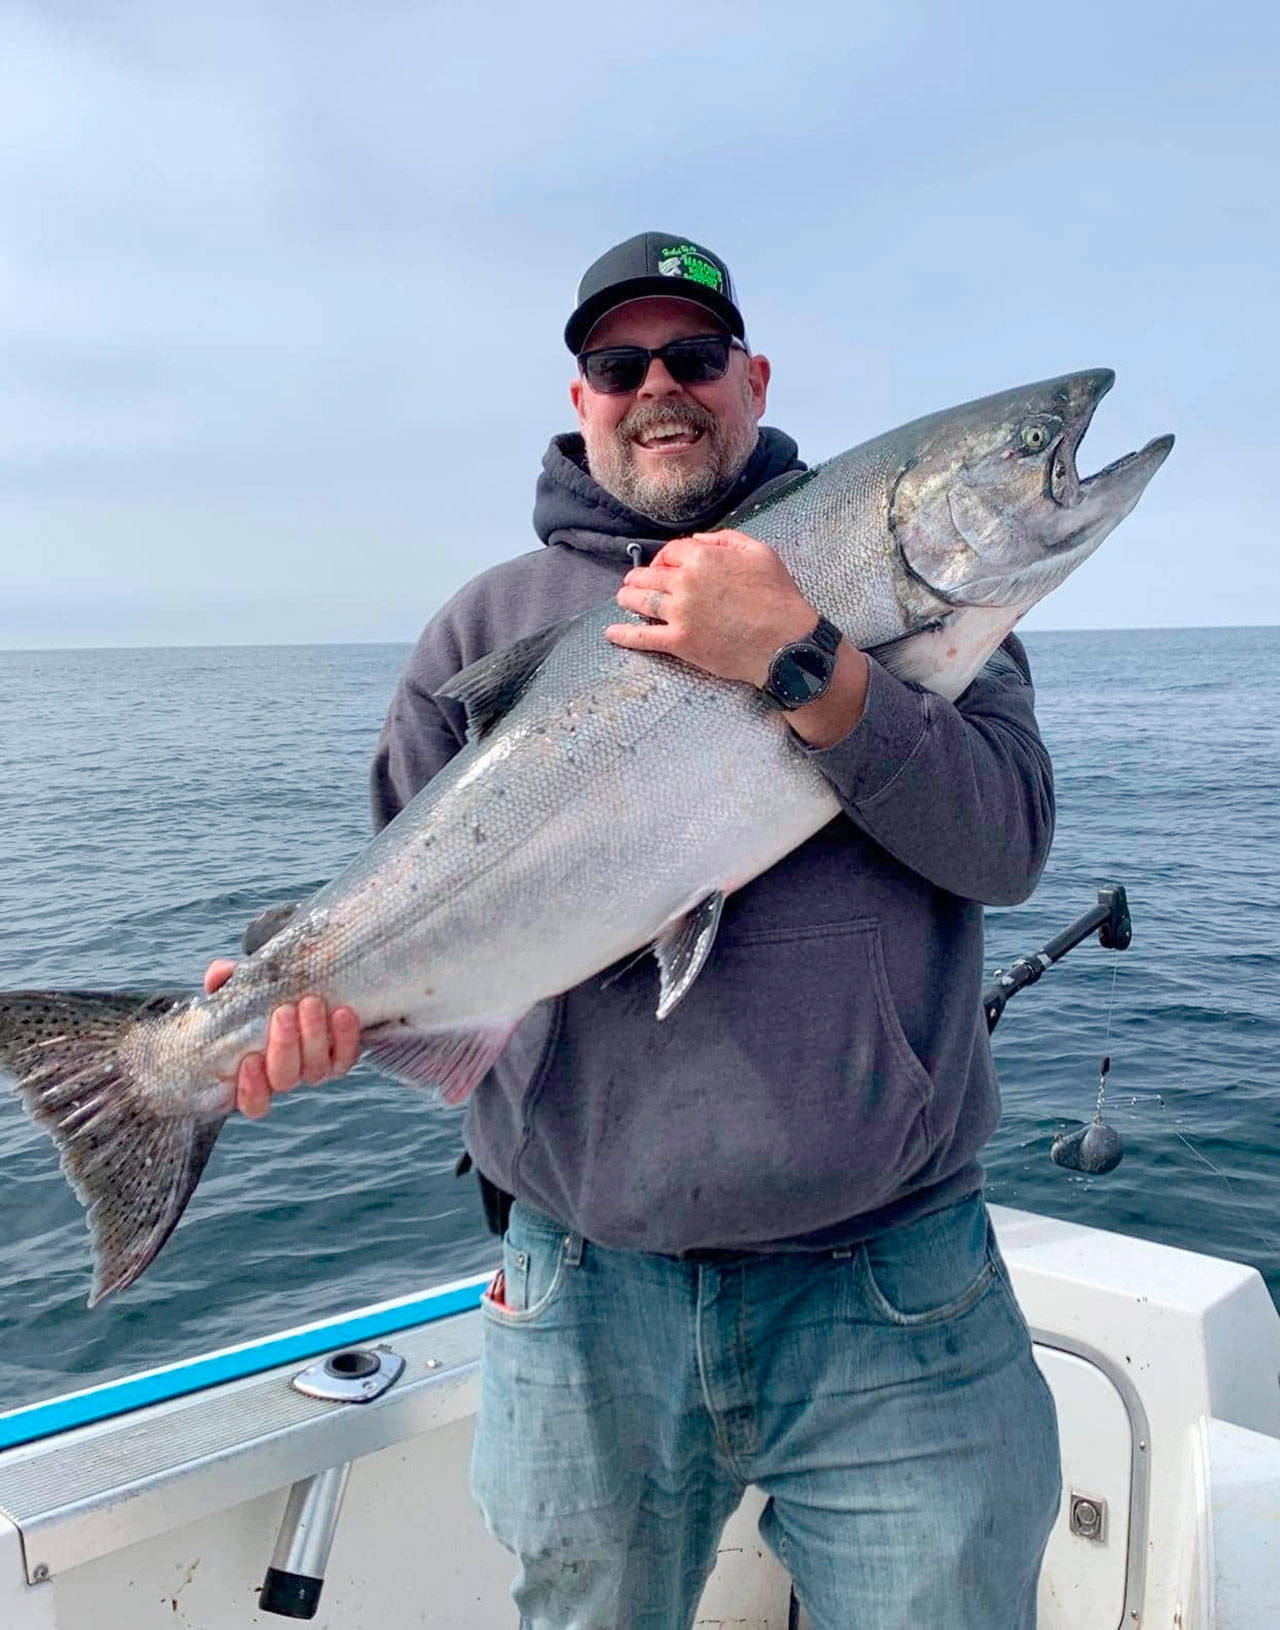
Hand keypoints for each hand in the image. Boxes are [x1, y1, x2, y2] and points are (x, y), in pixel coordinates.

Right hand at [203, 961, 361, 1119]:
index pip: (252, 1102)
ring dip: (314, 1035)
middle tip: (284, 1011)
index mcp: (253, 1076)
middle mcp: (284, 1078)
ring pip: (316, 1069)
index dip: (251, 1088)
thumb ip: (223, 983)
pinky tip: (342, 1012)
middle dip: (284, 1046)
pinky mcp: (340, 1057)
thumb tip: (220, 972)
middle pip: (285, 1079)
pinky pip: (346, 1056)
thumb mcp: (235, 993)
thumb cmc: (255, 1002)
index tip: (249, 1060)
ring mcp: (313, 1069)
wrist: (296, 994)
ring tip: (311, 1002)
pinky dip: (346, 1037)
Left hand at [607, 529, 869, 746]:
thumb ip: (727, 540)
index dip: (663, 559)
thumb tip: (698, 540)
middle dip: (639, 578)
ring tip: (622, 599)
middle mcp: (685, 582)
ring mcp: (679, 613)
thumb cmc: (778, 597)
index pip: (670, 553)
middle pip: (649, 576)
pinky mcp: (679, 641)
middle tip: (633, 583)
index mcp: (703, 557)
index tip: (662, 566)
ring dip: (627, 599)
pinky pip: (643, 637)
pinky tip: (611, 633)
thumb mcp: (760, 553)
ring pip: (641, 602)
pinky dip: (624, 635)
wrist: (785, 642)